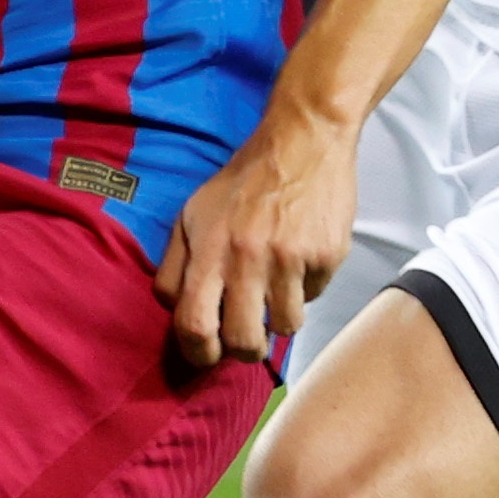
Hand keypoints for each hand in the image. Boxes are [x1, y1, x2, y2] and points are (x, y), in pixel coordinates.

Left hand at [154, 98, 360, 373]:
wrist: (302, 141)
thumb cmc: (243, 181)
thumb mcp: (193, 214)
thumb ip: (175, 265)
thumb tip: (172, 310)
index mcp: (210, 249)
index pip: (194, 323)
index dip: (198, 352)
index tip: (206, 356)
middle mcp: (248, 257)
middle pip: (243, 340)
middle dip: (245, 350)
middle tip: (249, 340)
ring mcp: (290, 258)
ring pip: (286, 327)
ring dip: (281, 319)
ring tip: (278, 293)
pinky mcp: (326, 256)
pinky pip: (315, 296)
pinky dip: (307, 288)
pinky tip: (301, 259)